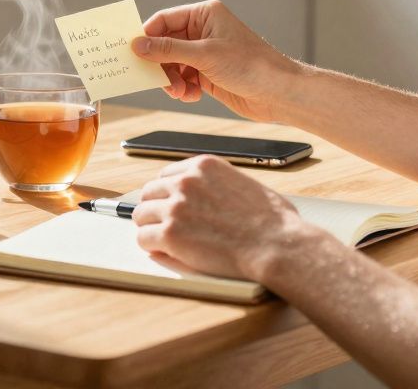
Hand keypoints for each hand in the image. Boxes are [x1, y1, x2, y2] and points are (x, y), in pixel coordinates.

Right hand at [131, 0, 298, 121]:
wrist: (278, 93)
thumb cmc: (250, 65)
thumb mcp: (205, 55)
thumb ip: (168, 50)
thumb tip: (137, 44)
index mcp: (204, 15)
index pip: (164, 20)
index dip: (147, 36)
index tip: (132, 53)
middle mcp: (203, 31)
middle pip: (165, 44)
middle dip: (160, 63)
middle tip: (157, 79)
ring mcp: (205, 53)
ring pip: (172, 64)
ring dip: (171, 79)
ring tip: (179, 91)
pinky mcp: (208, 73)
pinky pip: (183, 78)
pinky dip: (182, 88)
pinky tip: (191, 95)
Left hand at [132, 155, 309, 281]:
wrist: (276, 245)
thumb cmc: (273, 221)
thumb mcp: (245, 184)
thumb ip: (221, 184)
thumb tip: (214, 194)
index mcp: (204, 166)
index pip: (167, 174)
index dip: (166, 193)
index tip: (167, 204)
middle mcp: (186, 182)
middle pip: (150, 192)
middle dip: (155, 208)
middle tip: (161, 224)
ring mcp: (175, 207)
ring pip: (141, 215)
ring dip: (150, 227)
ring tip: (163, 240)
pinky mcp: (170, 234)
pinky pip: (144, 238)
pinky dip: (152, 246)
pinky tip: (164, 251)